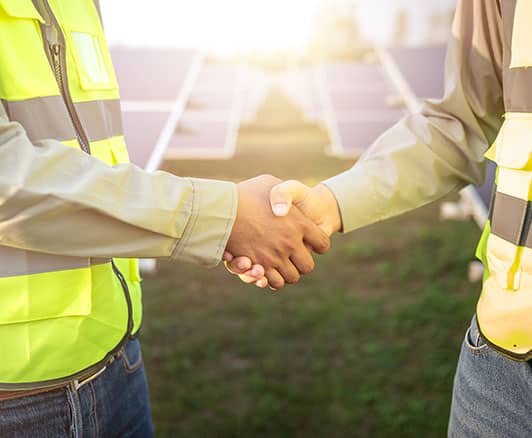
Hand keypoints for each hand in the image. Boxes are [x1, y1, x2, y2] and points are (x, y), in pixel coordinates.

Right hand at [225, 175, 330, 289]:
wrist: (222, 208)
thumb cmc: (245, 193)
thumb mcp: (269, 183)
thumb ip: (284, 193)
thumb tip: (287, 209)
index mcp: (300, 224)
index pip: (322, 243)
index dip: (318, 243)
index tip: (311, 242)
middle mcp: (291, 243)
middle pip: (308, 265)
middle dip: (302, 262)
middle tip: (294, 256)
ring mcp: (275, 257)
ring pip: (293, 277)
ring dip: (288, 272)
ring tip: (280, 263)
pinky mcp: (260, 268)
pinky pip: (275, 282)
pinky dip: (273, 280)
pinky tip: (267, 270)